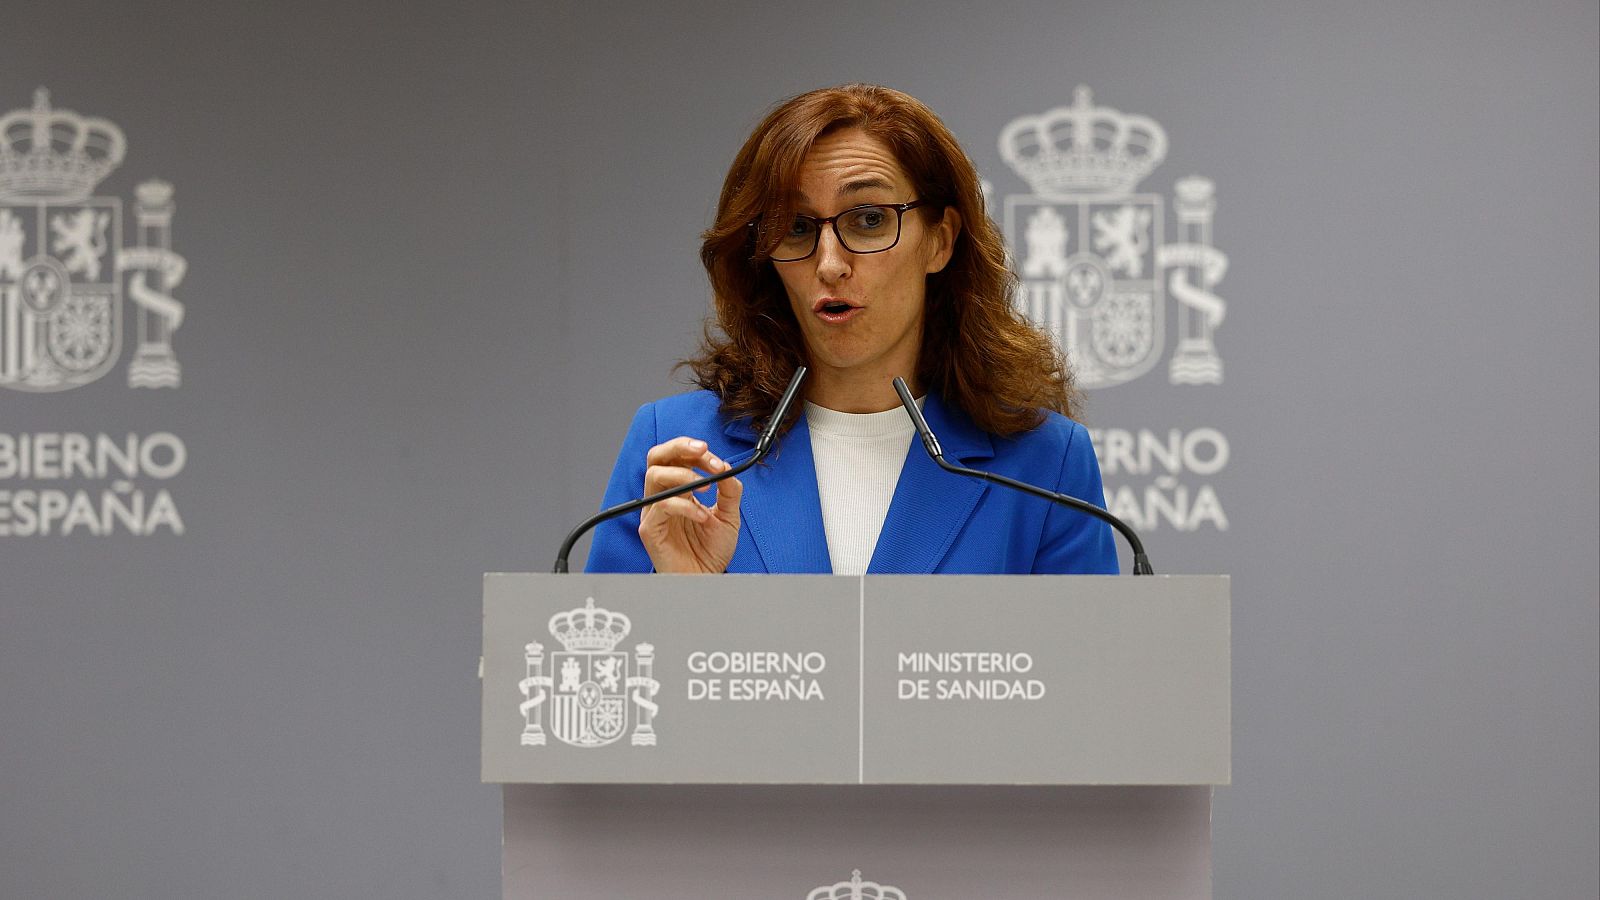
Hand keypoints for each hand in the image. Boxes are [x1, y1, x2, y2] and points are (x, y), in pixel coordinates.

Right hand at [638, 437, 741, 573]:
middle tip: (703, 451)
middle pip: (656, 457)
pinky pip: (662, 505)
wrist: (707, 578)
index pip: (676, 457)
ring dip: (684, 474)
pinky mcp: (651, 529)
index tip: (715, 458)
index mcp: (678, 490)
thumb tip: (727, 467)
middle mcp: (663, 497)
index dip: (694, 451)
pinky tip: (702, 516)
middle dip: (679, 447)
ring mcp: (654, 512)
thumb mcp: (729, 515)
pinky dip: (685, 506)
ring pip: (655, 475)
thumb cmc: (711, 550)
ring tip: (706, 487)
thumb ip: (729, 490)